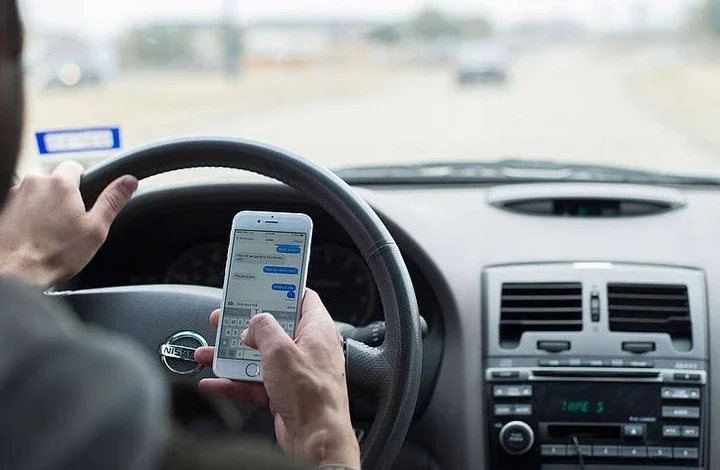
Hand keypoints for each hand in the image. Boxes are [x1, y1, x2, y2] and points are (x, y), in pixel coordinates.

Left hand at [0, 161, 137, 287]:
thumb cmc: (56, 254)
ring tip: (48, 233)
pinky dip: (27, 216)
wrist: (14, 272)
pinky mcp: (2, 207)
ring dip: (44, 207)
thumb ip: (112, 201)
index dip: (83, 185)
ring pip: (37, 193)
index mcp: (61, 184)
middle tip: (69, 224)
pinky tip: (33, 236)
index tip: (83, 203)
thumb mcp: (96, 229)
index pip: (75, 167)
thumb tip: (129, 181)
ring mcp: (14, 194)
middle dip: (63, 198)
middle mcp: (35, 182)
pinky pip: (21, 205)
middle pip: (55, 181)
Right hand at [195, 289, 360, 469]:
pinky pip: (254, 383)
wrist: (315, 439)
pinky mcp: (283, 394)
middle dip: (245, 325)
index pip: (302, 298)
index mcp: (316, 330)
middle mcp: (308, 349)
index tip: (261, 284)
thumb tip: (254, 322)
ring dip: (232, 356)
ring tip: (208, 352)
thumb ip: (264, 328)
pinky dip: (234, 382)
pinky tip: (214, 382)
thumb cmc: (311, 395)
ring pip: (259, 357)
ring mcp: (295, 373)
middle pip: (273, 328)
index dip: (281, 289)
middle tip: (224, 318)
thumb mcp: (280, 350)